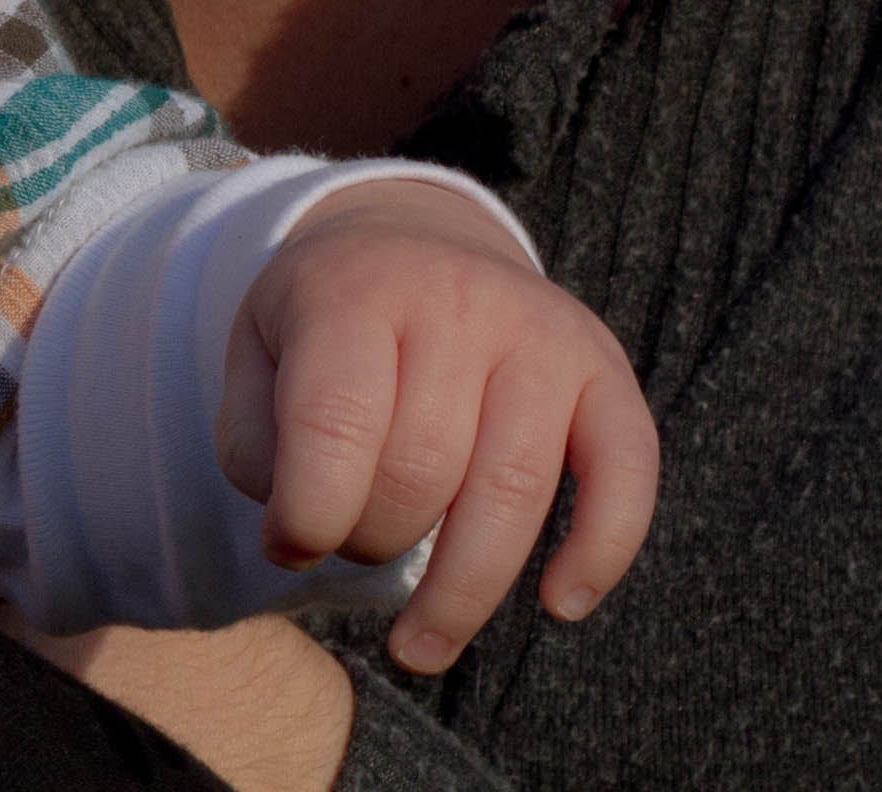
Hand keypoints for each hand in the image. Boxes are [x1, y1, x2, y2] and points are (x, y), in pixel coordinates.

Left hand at [221, 181, 658, 671]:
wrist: (411, 235)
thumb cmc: (327, 319)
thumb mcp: (257, 349)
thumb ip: (255, 441)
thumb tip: (296, 538)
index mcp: (354, 291)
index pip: (335, 423)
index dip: (309, 514)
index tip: (289, 549)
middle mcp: (457, 302)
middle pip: (422, 470)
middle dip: (374, 542)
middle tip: (350, 549)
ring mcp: (541, 332)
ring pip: (513, 491)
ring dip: (461, 592)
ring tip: (418, 646)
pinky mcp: (604, 367)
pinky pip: (626, 472)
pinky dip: (600, 550)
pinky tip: (558, 604)